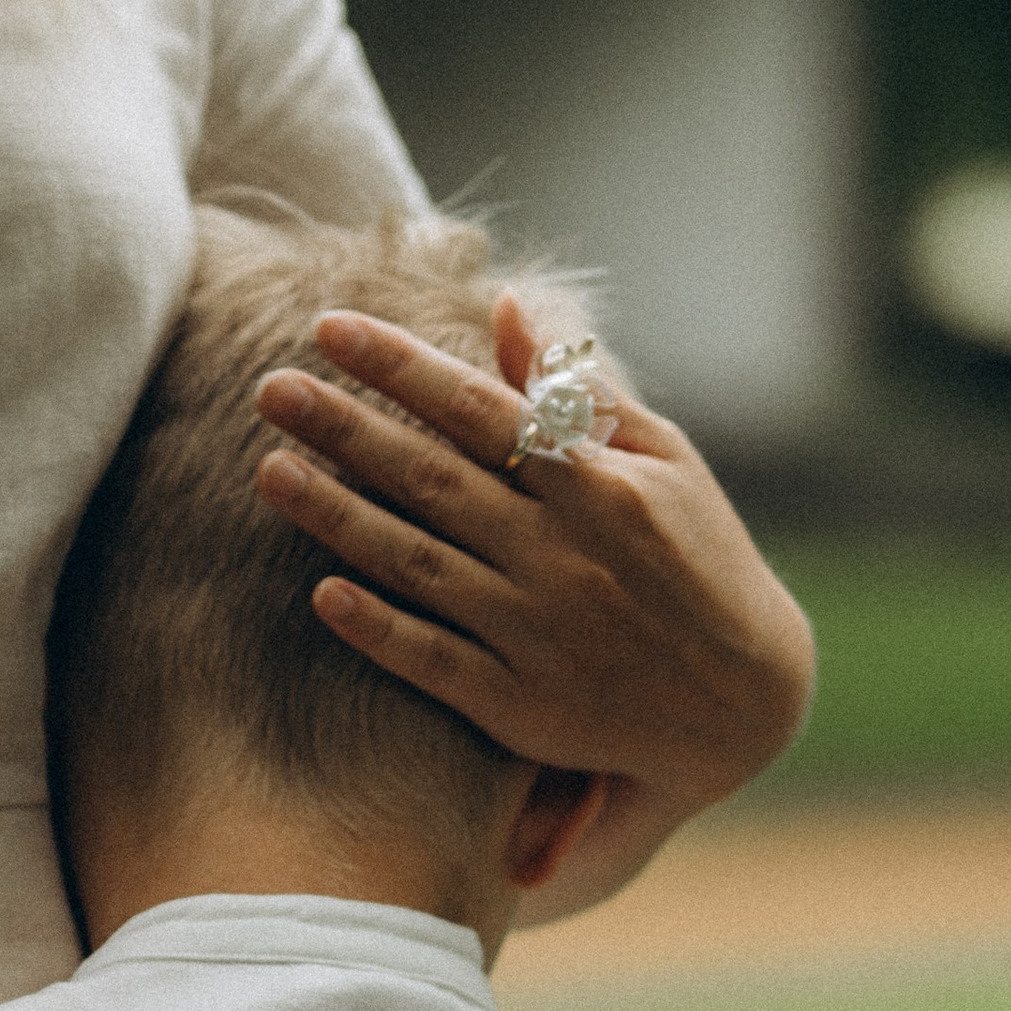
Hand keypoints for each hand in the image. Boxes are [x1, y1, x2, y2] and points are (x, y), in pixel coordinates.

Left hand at [254, 292, 814, 812]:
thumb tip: (506, 306)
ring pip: (418, 565)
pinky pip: (433, 661)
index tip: (329, 327)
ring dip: (337, 517)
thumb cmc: (699, 559)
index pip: (479, 410)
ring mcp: (535, 633)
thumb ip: (579, 392)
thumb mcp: (664, 461)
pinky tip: (323, 592)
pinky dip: (379, 628)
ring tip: (268, 470)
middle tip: (268, 387)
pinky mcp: (518, 704)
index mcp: (598, 485)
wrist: (743, 702)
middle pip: (431, 479)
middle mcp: (561, 555)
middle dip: (344, 428)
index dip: (401, 367)